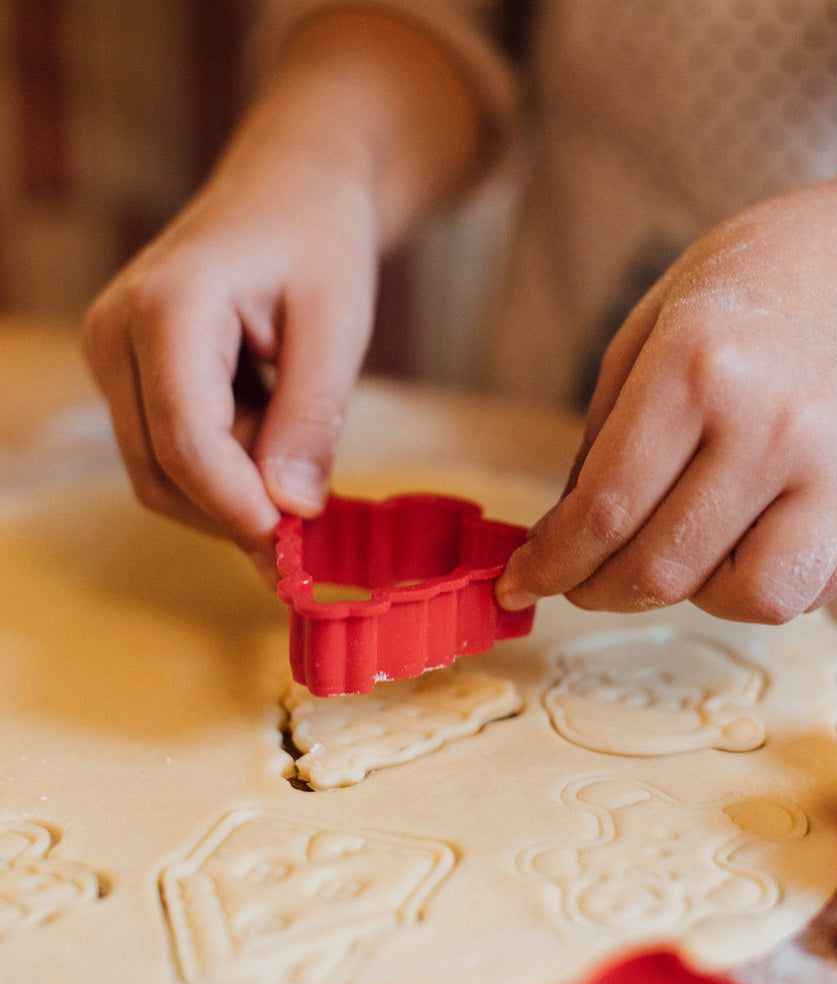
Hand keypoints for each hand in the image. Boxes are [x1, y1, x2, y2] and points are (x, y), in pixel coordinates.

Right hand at [83, 152, 379, 579]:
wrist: (290, 192)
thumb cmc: (319, 242)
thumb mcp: (337, 326)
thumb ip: (312, 419)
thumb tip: (291, 513)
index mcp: (166, 308)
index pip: (186, 443)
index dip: (241, 508)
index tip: (297, 552)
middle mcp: (115, 335)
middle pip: (163, 472)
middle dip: (240, 510)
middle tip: (316, 518)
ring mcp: (113, 357)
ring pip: (162, 474)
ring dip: (236, 490)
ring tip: (297, 440)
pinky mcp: (129, 376)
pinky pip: (170, 453)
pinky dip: (228, 469)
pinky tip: (273, 430)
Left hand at [497, 181, 836, 621]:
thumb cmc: (757, 286)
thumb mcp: (651, 328)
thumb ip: (603, 436)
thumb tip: (567, 533)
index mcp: (696, 368)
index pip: (606, 507)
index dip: (552, 562)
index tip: (521, 583)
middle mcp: (771, 425)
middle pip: (663, 564)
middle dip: (600, 589)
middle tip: (579, 582)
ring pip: (744, 599)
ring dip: (688, 595)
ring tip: (674, 551)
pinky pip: (807, 591)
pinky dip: (756, 587)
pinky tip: (738, 543)